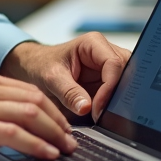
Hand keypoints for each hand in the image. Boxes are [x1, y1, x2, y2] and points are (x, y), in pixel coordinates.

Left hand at [0, 34, 131, 120]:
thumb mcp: (51, 78)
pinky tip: (103, 115)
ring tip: (104, 116)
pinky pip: (118, 94)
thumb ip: (68, 92)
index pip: (114, 63)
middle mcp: (105, 53)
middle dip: (118, 95)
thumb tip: (86, 108)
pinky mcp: (107, 82)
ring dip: (117, 101)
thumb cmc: (41, 65)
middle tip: (105, 114)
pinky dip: (113, 106)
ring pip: (127, 84)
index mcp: (94, 43)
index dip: (109, 88)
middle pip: (126, 72)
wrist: (34, 69)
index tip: (97, 108)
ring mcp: (108, 68)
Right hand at [0, 67, 76, 160]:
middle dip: (58, 122)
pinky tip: (45, 152)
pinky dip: (34, 144)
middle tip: (71, 139)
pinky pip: (12, 133)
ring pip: (28, 114)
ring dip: (52, 134)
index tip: (63, 125)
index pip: (28, 90)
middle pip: (34, 100)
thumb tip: (9, 122)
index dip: (52, 109)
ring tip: (64, 148)